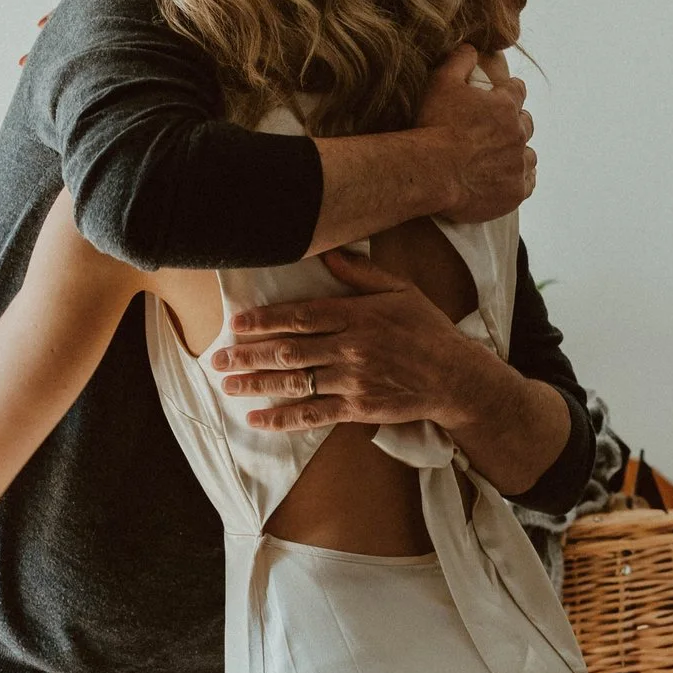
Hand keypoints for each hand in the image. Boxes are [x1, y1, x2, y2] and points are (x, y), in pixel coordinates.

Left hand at [209, 249, 479, 428]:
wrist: (455, 377)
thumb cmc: (428, 330)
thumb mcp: (401, 290)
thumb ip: (362, 273)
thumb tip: (328, 252)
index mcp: (358, 315)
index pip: (301, 316)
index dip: (264, 321)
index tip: (235, 324)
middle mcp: (351, 347)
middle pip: (289, 350)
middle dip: (248, 354)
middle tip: (217, 359)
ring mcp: (352, 380)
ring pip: (295, 382)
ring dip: (257, 384)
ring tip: (228, 386)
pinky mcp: (357, 408)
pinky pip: (313, 414)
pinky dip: (282, 418)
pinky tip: (257, 420)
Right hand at [415, 43, 533, 224]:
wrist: (430, 171)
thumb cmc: (433, 125)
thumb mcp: (441, 82)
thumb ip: (459, 60)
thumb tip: (471, 46)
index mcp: (505, 105)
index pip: (518, 90)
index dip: (509, 92)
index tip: (503, 97)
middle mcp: (518, 133)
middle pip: (526, 123)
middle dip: (515, 123)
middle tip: (498, 131)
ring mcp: (517, 164)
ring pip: (530, 155)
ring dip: (520, 153)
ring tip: (505, 157)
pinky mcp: (514, 192)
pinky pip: (528, 184)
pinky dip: (521, 180)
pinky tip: (510, 180)